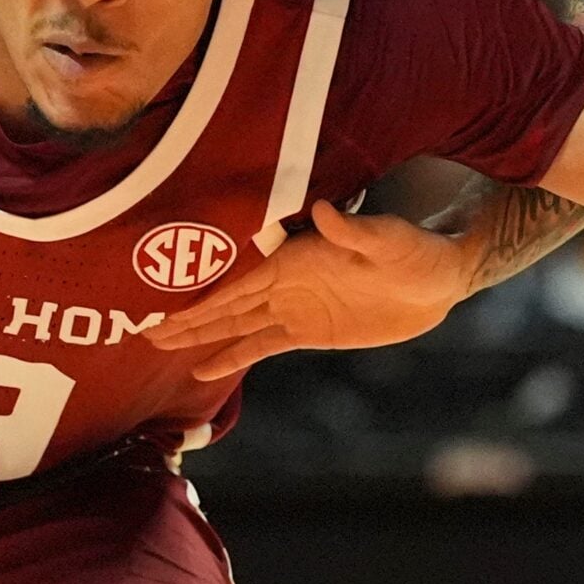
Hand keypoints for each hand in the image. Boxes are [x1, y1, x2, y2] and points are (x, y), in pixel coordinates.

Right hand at [144, 199, 475, 380]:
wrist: (438, 278)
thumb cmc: (414, 249)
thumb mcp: (388, 238)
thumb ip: (354, 230)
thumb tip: (324, 210)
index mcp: (294, 260)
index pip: (237, 284)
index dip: (202, 298)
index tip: (166, 308)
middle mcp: (285, 284)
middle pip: (226, 307)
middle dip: (187, 320)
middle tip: (145, 334)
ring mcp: (293, 308)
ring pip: (236, 327)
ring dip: (201, 338)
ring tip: (161, 348)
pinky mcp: (307, 330)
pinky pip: (262, 346)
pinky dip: (233, 357)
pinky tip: (206, 372)